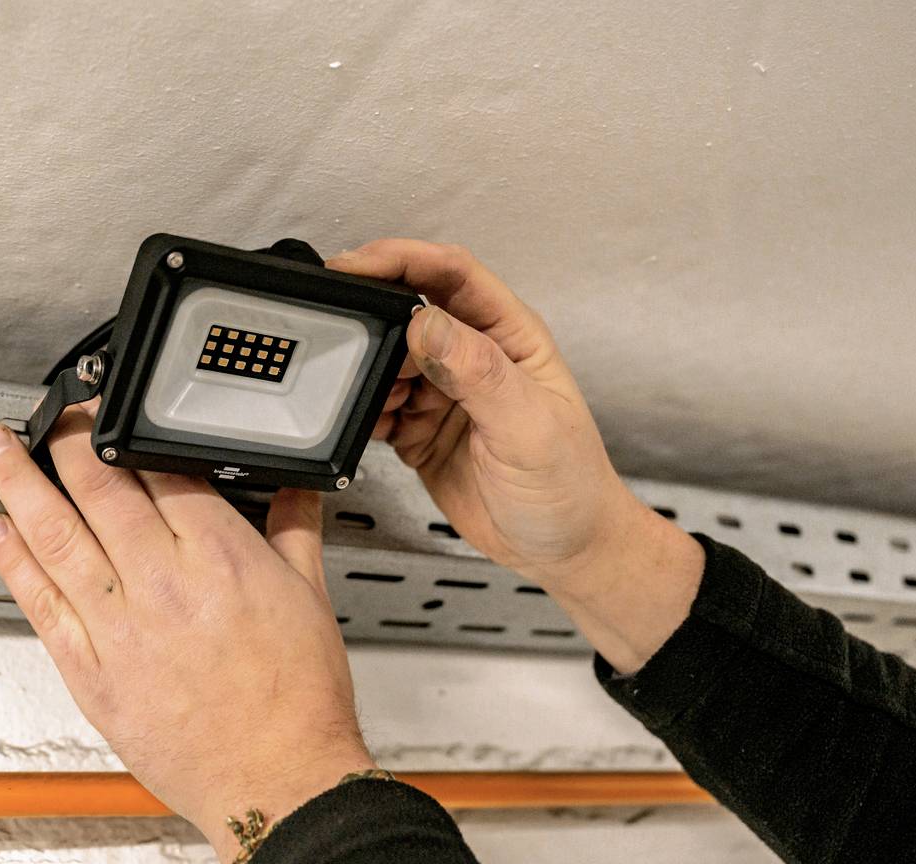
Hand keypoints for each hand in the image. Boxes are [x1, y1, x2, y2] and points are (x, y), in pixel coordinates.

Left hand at [0, 407, 373, 857]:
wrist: (277, 782)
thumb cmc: (296, 702)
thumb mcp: (310, 598)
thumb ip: (295, 530)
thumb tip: (297, 489)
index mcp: (221, 557)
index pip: (161, 470)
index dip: (128, 430)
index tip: (109, 411)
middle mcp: (163, 583)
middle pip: (99, 489)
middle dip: (66, 441)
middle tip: (47, 412)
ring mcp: (121, 627)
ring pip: (56, 536)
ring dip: (18, 483)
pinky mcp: (91, 672)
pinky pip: (41, 604)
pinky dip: (13, 562)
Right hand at [330, 240, 703, 671]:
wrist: (565, 551)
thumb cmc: (570, 487)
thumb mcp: (529, 427)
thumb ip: (478, 373)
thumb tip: (426, 323)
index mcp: (509, 337)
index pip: (450, 274)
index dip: (401, 259)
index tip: (355, 265)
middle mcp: (473, 357)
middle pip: (408, 312)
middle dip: (372, 322)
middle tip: (345, 341)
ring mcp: (444, 394)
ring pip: (386, 360)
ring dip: (367, 374)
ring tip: (368, 398)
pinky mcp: (421, 431)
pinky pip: (379, 407)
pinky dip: (363, 414)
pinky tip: (366, 425)